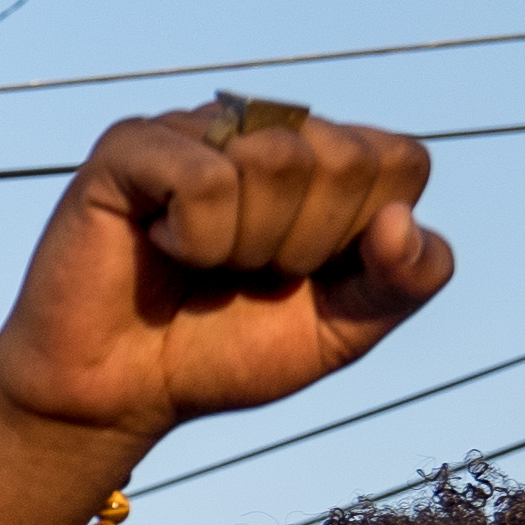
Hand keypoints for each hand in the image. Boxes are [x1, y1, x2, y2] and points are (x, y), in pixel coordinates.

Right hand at [0, 109, 445, 524]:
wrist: (118, 396)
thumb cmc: (223, 353)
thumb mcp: (343, 330)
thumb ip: (406, 281)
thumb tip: (400, 220)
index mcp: (322, 159)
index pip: (400, 160)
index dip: (364, 238)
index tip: (307, 275)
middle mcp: (263, 128)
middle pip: (346, 158)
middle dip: (306, 246)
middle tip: (245, 273)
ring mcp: (197, 128)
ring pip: (279, 160)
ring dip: (246, 245)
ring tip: (203, 261)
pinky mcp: (131, 145)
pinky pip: (207, 179)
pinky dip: (195, 239)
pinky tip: (159, 244)